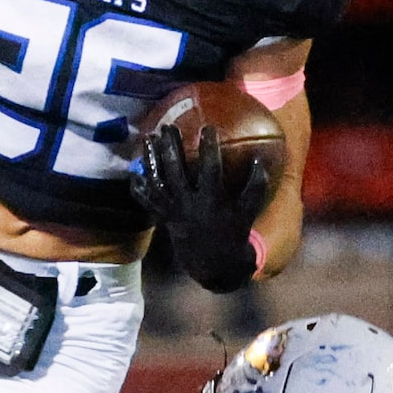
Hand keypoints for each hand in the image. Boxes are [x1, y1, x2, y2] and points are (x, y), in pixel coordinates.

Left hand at [130, 121, 271, 294]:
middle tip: (168, 127)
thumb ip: (256, 186)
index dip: (208, 147)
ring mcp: (173, 211)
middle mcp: (189, 204)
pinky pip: (147, 201)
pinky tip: (134, 170)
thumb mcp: (249, 211)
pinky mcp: (164, 218)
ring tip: (148, 138)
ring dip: (152, 159)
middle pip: (176, 170)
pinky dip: (139, 187)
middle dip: (171, 147)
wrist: (215, 265)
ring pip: (157, 182)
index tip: (207, 127)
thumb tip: (258, 158)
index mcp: (211, 200)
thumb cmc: (234, 234)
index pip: (210, 168)